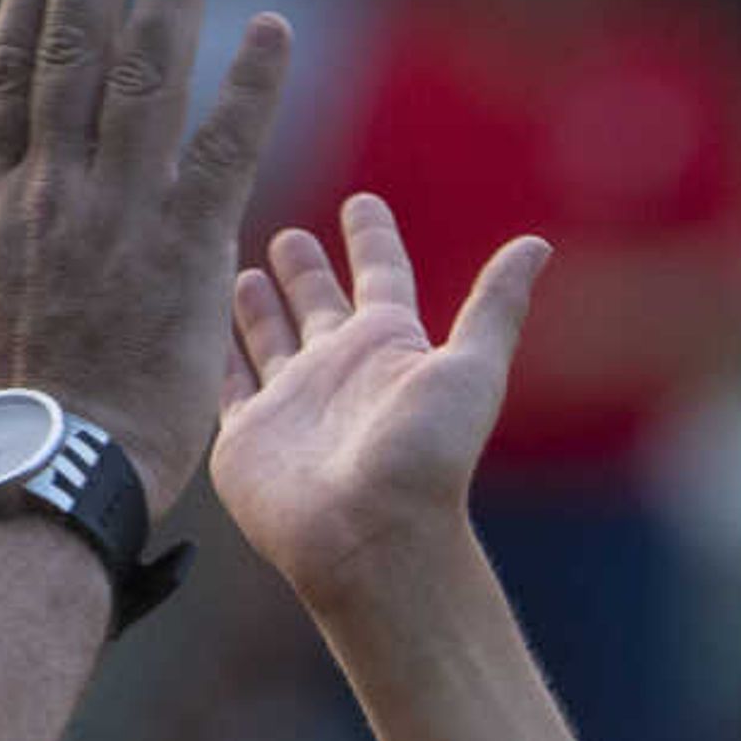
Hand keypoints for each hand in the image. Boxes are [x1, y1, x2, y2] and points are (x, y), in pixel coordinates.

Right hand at [0, 0, 290, 519]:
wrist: (37, 480)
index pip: (10, 82)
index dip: (24, 9)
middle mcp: (51, 191)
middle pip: (72, 53)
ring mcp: (115, 214)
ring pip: (143, 79)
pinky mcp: (181, 251)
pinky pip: (222, 149)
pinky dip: (250, 88)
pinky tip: (274, 31)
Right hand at [208, 194, 550, 607]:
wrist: (372, 539)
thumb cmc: (427, 458)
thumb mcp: (471, 369)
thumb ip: (496, 305)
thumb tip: (539, 245)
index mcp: (390, 348)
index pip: (381, 275)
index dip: (371, 239)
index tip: (361, 202)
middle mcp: (340, 370)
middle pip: (319, 306)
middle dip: (306, 271)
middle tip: (289, 234)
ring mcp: (292, 403)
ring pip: (269, 340)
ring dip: (257, 308)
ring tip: (239, 268)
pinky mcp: (248, 435)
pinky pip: (225, 383)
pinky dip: (215, 354)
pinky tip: (201, 328)